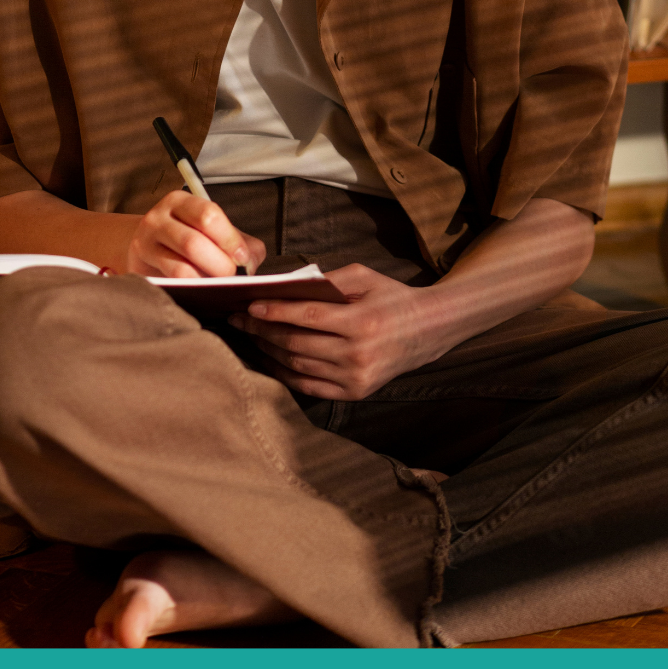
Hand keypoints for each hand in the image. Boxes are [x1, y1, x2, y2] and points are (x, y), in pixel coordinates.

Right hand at [125, 191, 264, 280]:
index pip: (208, 215)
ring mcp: (144, 242)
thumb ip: (241, 242)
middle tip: (231, 276)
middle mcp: (158, 218)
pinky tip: (199, 288)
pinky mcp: (140, 267)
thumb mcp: (214, 231)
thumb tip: (250, 263)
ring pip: (181, 268)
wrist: (148, 245)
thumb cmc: (188, 237)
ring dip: (206, 281)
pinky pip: (170, 283)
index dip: (230, 240)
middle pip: (193, 243)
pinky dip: (192, 289)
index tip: (243, 258)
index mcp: (181, 202)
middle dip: (220, 266)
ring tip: (215, 284)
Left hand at [228, 262, 449, 399]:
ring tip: (249, 335)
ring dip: (267, 351)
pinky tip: (268, 358)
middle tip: (238, 319)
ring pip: (297, 366)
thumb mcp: (363, 276)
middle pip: (296, 343)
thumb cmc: (391, 298)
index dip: (273, 312)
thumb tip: (281, 286)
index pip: (306, 317)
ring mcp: (357, 378)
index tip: (247, 306)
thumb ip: (324, 281)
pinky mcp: (355, 392)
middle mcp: (358, 354)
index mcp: (362, 323)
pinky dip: (283, 373)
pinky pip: (309, 387)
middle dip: (260, 331)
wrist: (430, 330)